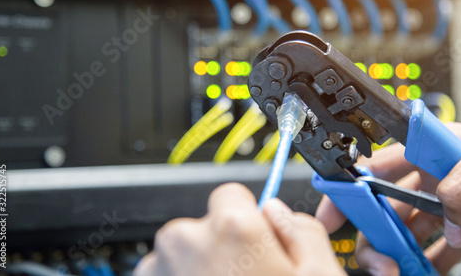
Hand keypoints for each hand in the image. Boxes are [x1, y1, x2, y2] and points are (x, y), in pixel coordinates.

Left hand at [134, 183, 345, 275]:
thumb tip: (278, 212)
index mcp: (230, 227)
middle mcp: (185, 241)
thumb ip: (302, 229)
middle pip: (208, 223)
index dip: (249, 219)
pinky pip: (165, 274)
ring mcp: (158, 269)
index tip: (258, 242)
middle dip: (225, 246)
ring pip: (185, 252)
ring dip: (202, 269)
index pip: (232, 193)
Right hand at [316, 123, 460, 274]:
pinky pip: (439, 252)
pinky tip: (420, 275)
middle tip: (377, 259)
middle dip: (373, 231)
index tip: (334, 208)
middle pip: (386, 204)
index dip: (351, 184)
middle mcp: (437, 176)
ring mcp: (453, 207)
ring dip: (398, 254)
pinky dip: (426, 266)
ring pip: (409, 232)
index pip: (380, 163)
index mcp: (435, 147)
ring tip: (397, 273)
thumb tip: (449, 222)